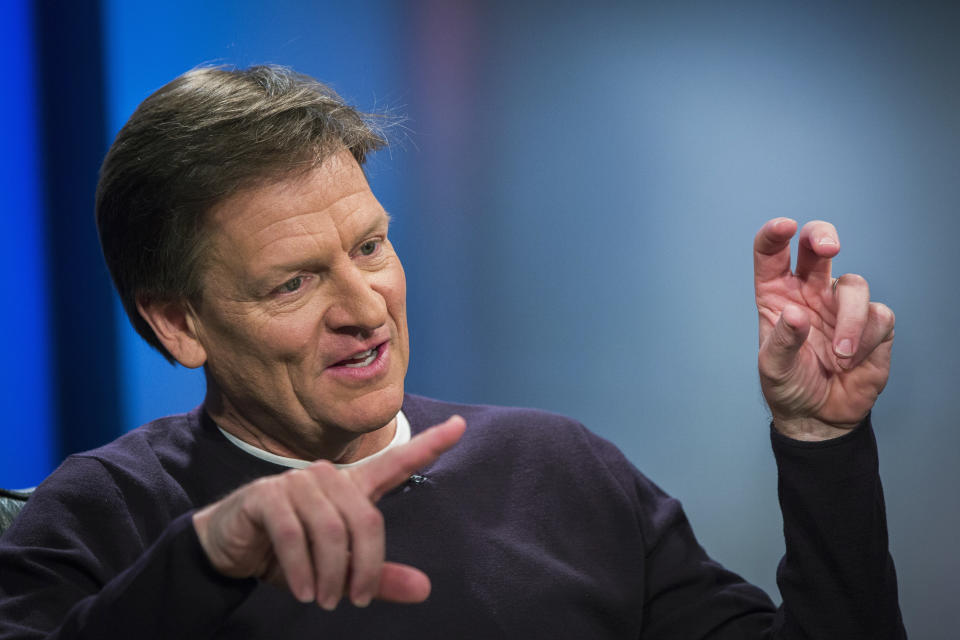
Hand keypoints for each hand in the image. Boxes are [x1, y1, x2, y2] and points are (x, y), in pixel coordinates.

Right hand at [192, 415, 465, 608]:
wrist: (230, 551)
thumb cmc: (290, 555)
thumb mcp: (337, 570)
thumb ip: (378, 577)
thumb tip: (425, 589)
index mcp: (352, 488)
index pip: (396, 462)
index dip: (430, 445)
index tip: (460, 425)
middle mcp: (328, 477)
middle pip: (366, 519)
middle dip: (364, 567)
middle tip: (354, 601)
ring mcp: (296, 482)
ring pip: (332, 529)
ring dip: (332, 573)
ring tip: (326, 601)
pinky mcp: (266, 496)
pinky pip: (295, 534)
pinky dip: (303, 569)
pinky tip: (305, 591)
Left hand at [753, 219, 894, 439]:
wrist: (819, 416)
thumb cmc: (789, 386)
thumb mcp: (773, 368)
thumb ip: (782, 341)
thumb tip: (796, 314)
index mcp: (777, 294)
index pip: (772, 254)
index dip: (775, 234)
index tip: (785, 227)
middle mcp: (810, 291)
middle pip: (818, 244)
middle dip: (823, 236)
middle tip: (829, 247)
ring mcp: (841, 304)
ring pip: (854, 284)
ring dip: (848, 320)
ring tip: (840, 356)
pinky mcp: (872, 323)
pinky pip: (878, 316)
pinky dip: (865, 339)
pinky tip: (853, 361)